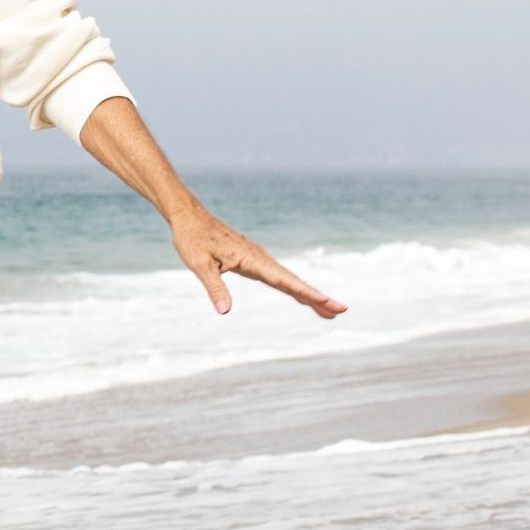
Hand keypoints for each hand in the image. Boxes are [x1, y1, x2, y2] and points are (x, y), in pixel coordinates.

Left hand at [168, 208, 344, 318]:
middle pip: (294, 282)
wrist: (189, 217)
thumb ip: (214, 288)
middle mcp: (261, 258)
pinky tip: (301, 297)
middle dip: (317, 297)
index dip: (307, 293)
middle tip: (341, 311)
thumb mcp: (199, 266)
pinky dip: (293, 288)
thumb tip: (225, 312)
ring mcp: (259, 259)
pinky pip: (279, 277)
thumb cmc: (192, 240)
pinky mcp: (253, 260)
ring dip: (309, 295)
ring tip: (329, 312)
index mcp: (252, 260)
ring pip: (289, 280)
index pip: (284, 281)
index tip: (327, 302)